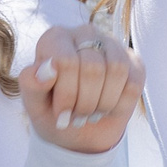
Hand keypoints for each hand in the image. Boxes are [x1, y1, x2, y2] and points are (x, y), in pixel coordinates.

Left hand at [21, 24, 142, 154]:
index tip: (61, 115)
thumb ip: (31, 85)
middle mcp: (84, 34)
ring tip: (91, 113)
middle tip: (77, 118)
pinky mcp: (133, 60)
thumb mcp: (35, 106)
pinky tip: (108, 108)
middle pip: (93, 68)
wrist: (81, 132)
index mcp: (54, 38)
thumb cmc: (54, 113)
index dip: (67, 95)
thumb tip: (46, 70)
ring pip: (117, 71)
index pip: (66, 62)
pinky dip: (120, 105)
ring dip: (103, 104)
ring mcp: (111, 44)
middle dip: (85, 104)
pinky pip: (134, 82)